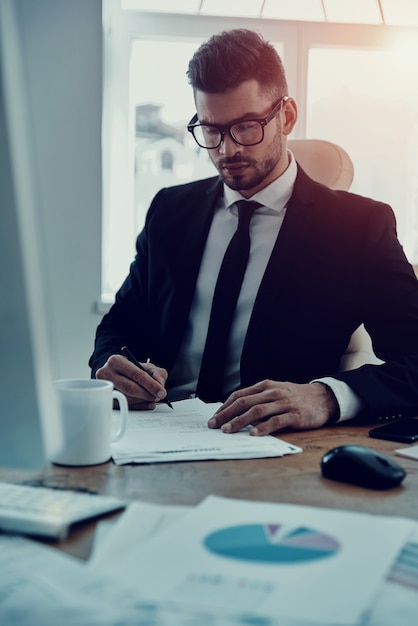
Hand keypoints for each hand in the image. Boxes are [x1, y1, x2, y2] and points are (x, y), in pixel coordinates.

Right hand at [96, 355, 168, 409]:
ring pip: (126, 398)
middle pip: (130, 388)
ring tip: (152, 399)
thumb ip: (158, 373)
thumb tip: (160, 385)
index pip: (136, 374)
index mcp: (116, 361)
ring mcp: (104, 387)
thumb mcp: (146, 367)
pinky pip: (123, 406)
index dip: (151, 384)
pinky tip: (145, 404)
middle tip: (157, 397)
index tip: (161, 392)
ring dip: (142, 401)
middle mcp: (106, 373)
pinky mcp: (105, 399)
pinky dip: (137, 407)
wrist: (117, 374)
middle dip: (147, 394)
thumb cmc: (131, 370)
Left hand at [208, 380, 338, 435]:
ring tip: (228, 430)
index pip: (239, 395)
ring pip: (257, 411)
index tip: (215, 417)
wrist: (323, 398)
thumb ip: (259, 399)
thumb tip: (237, 412)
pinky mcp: (294, 415)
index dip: (225, 406)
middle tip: (214, 425)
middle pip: (244, 402)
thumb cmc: (296, 397)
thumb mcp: (276, 392)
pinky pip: (276, 421)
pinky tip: (253, 434)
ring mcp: (283, 403)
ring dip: (239, 421)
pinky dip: (263, 428)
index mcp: (265, 386)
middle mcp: (272, 392)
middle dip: (226, 414)